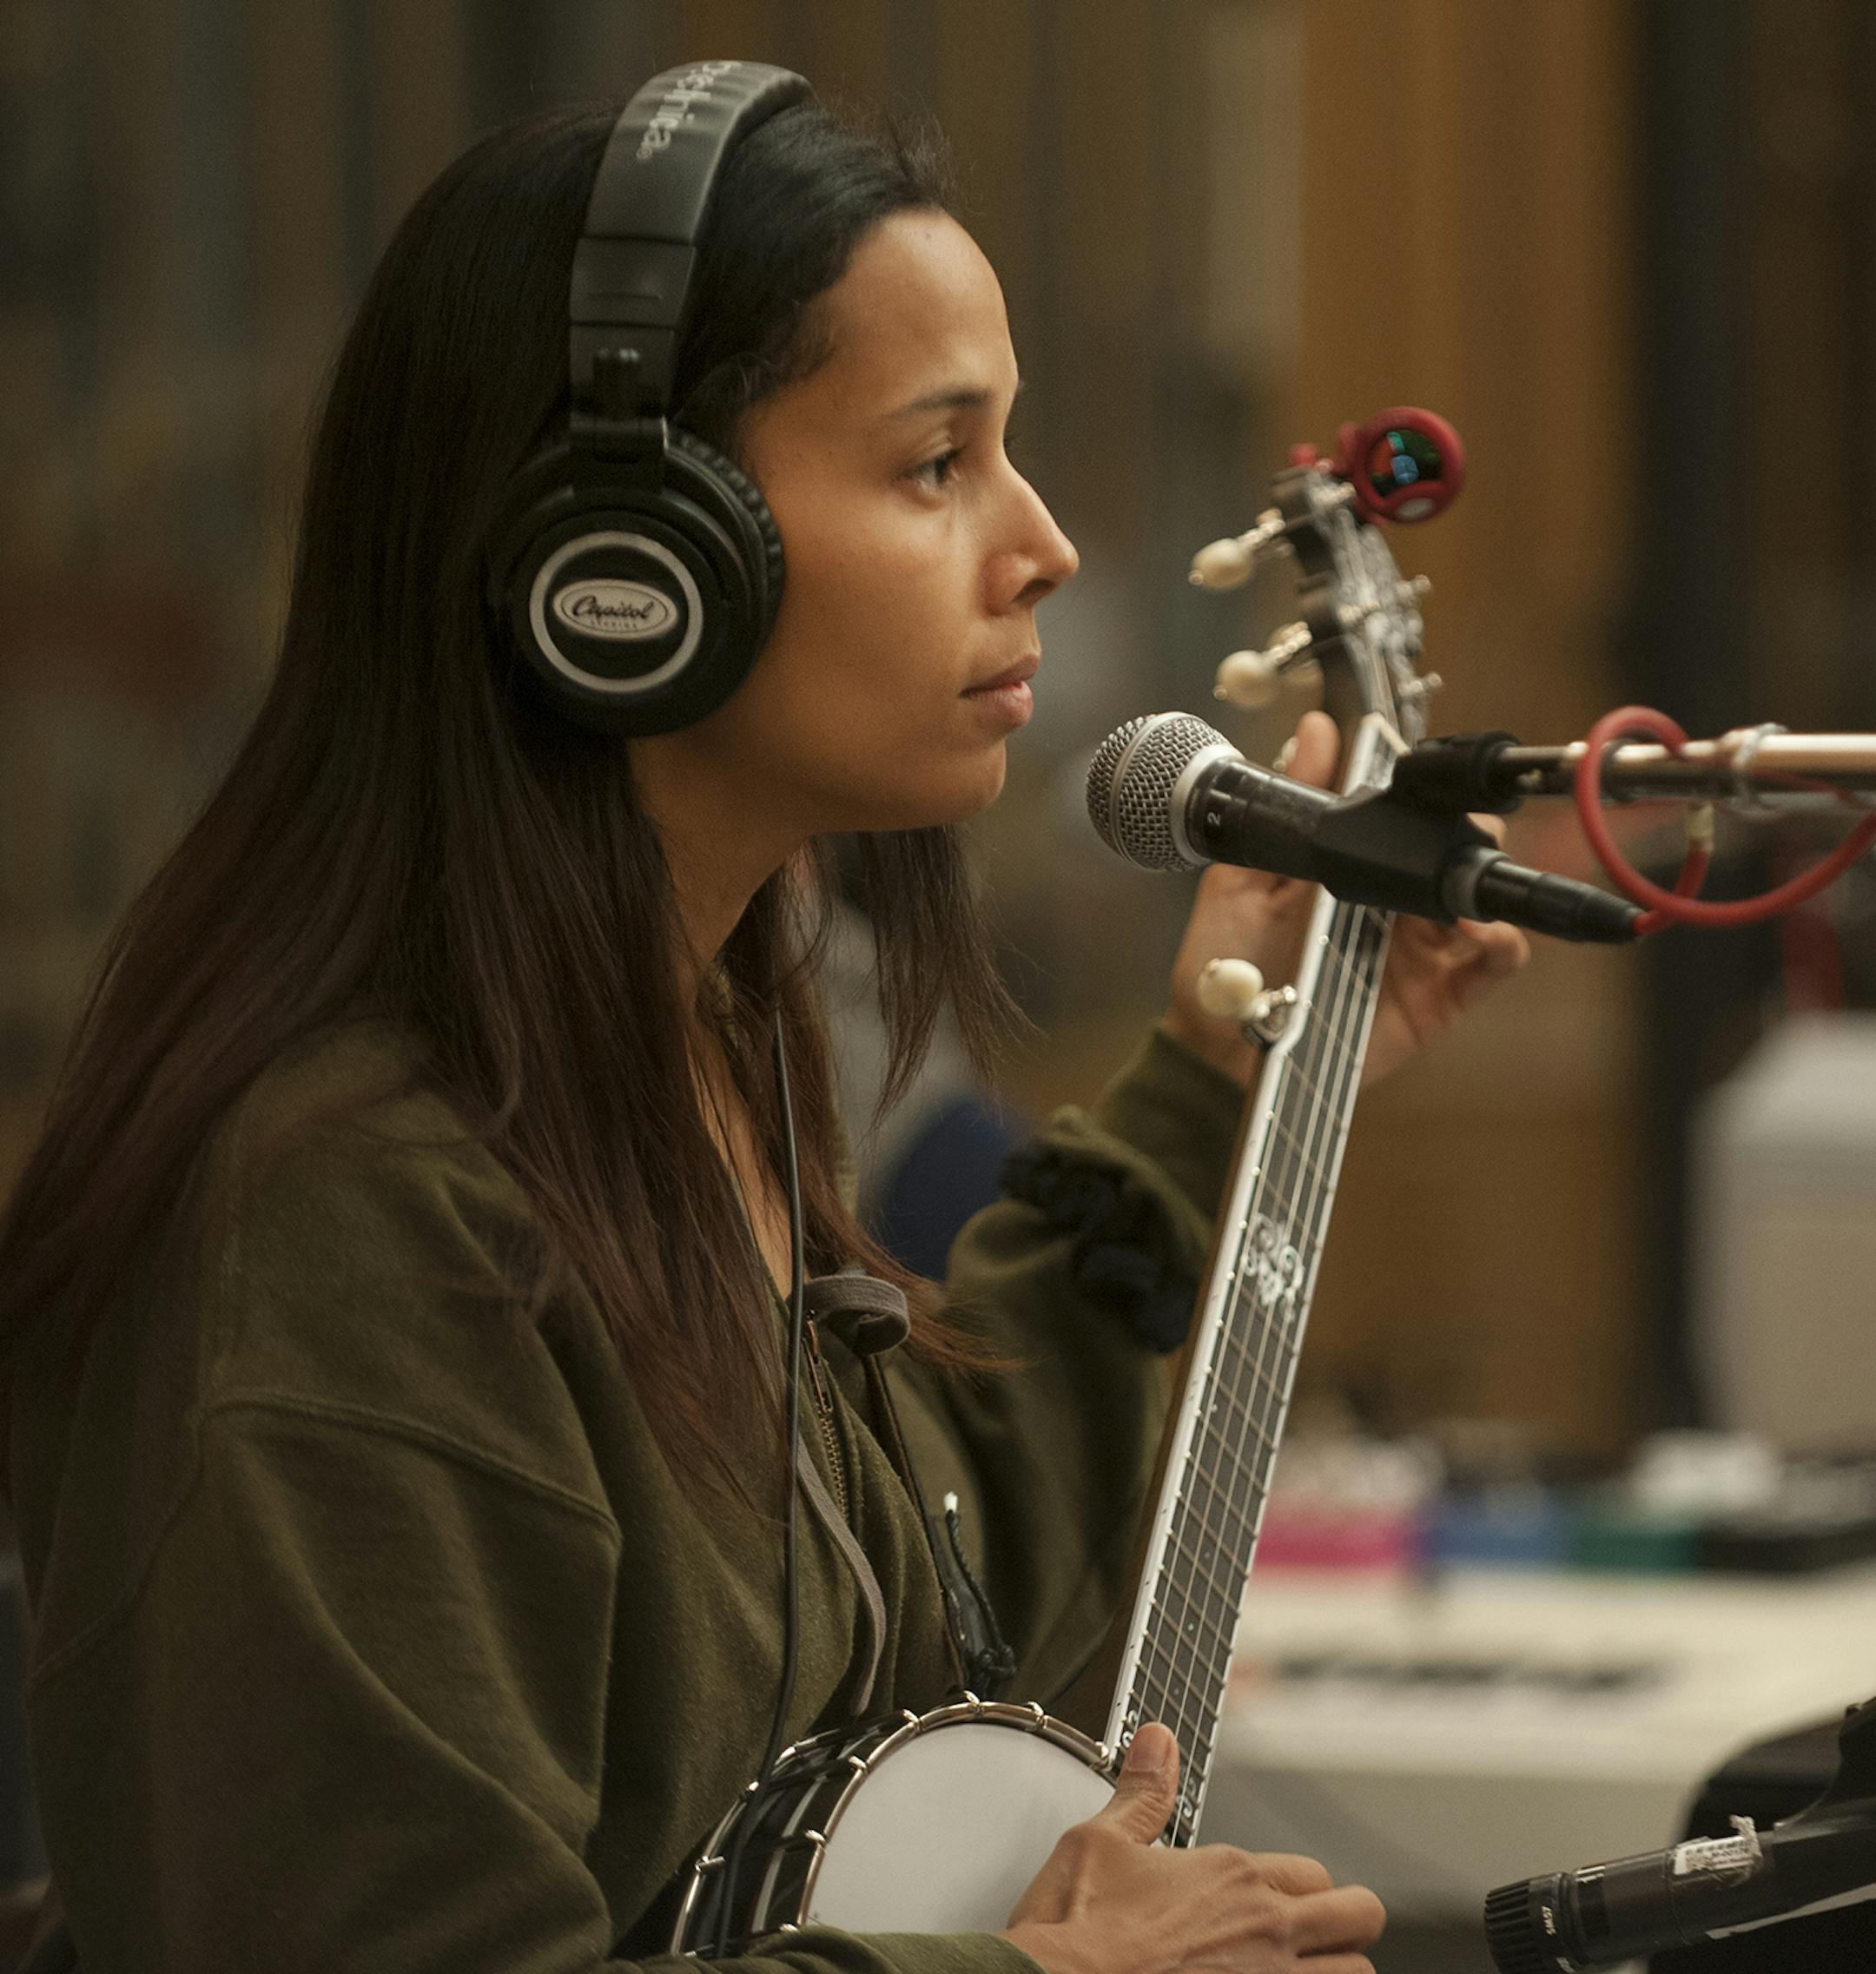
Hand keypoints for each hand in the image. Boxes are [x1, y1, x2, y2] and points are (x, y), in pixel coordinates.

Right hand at [1000, 1722, 1383, 1973]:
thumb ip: (1143, 1793)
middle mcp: (1264, 1930)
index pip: (1313, 1875)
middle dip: (1346, 1926)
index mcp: (1231, 1879)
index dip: (1304, 1889)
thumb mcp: (1100, 1842)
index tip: (1282, 1903)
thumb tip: (1160, 1740)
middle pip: (1359, 1920)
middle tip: (1317, 1939)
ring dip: (1334, 1970)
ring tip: (1300, 1972)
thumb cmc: (1075, 1931)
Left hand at [1161, 711, 1528, 1088]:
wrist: (1218, 1043)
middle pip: (1460, 854)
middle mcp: (1395, 904)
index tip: (1429, 787)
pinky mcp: (1438, 997)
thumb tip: (1317, 730)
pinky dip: (1501, 944)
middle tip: (1451, 840)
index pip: (1411, 822)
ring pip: (1486, 904)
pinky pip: (1491, 965)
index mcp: (1355, 868)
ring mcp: (1421, 950)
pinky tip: (1482, 933)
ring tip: (1463, 897)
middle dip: (1470, 838)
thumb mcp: (1243, 875)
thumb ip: (1287, 807)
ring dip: (1488, 889)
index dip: (1430, 802)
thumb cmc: (1227, 962)